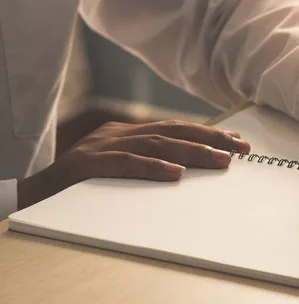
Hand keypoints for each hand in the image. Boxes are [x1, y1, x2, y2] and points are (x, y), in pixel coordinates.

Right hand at [17, 120, 249, 209]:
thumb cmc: (80, 186)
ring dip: (192, 152)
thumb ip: (146, 162)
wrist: (33, 194)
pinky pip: (125, 163)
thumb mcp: (117, 168)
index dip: (207, 132)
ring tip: (220, 161)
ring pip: (155, 144)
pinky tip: (176, 173)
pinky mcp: (87, 164)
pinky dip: (152, 167)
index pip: (174, 128)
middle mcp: (117, 134)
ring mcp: (101, 147)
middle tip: (241, 149)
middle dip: (210, 138)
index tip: (236, 141)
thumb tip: (187, 168)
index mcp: (126, 133)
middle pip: (172, 130)